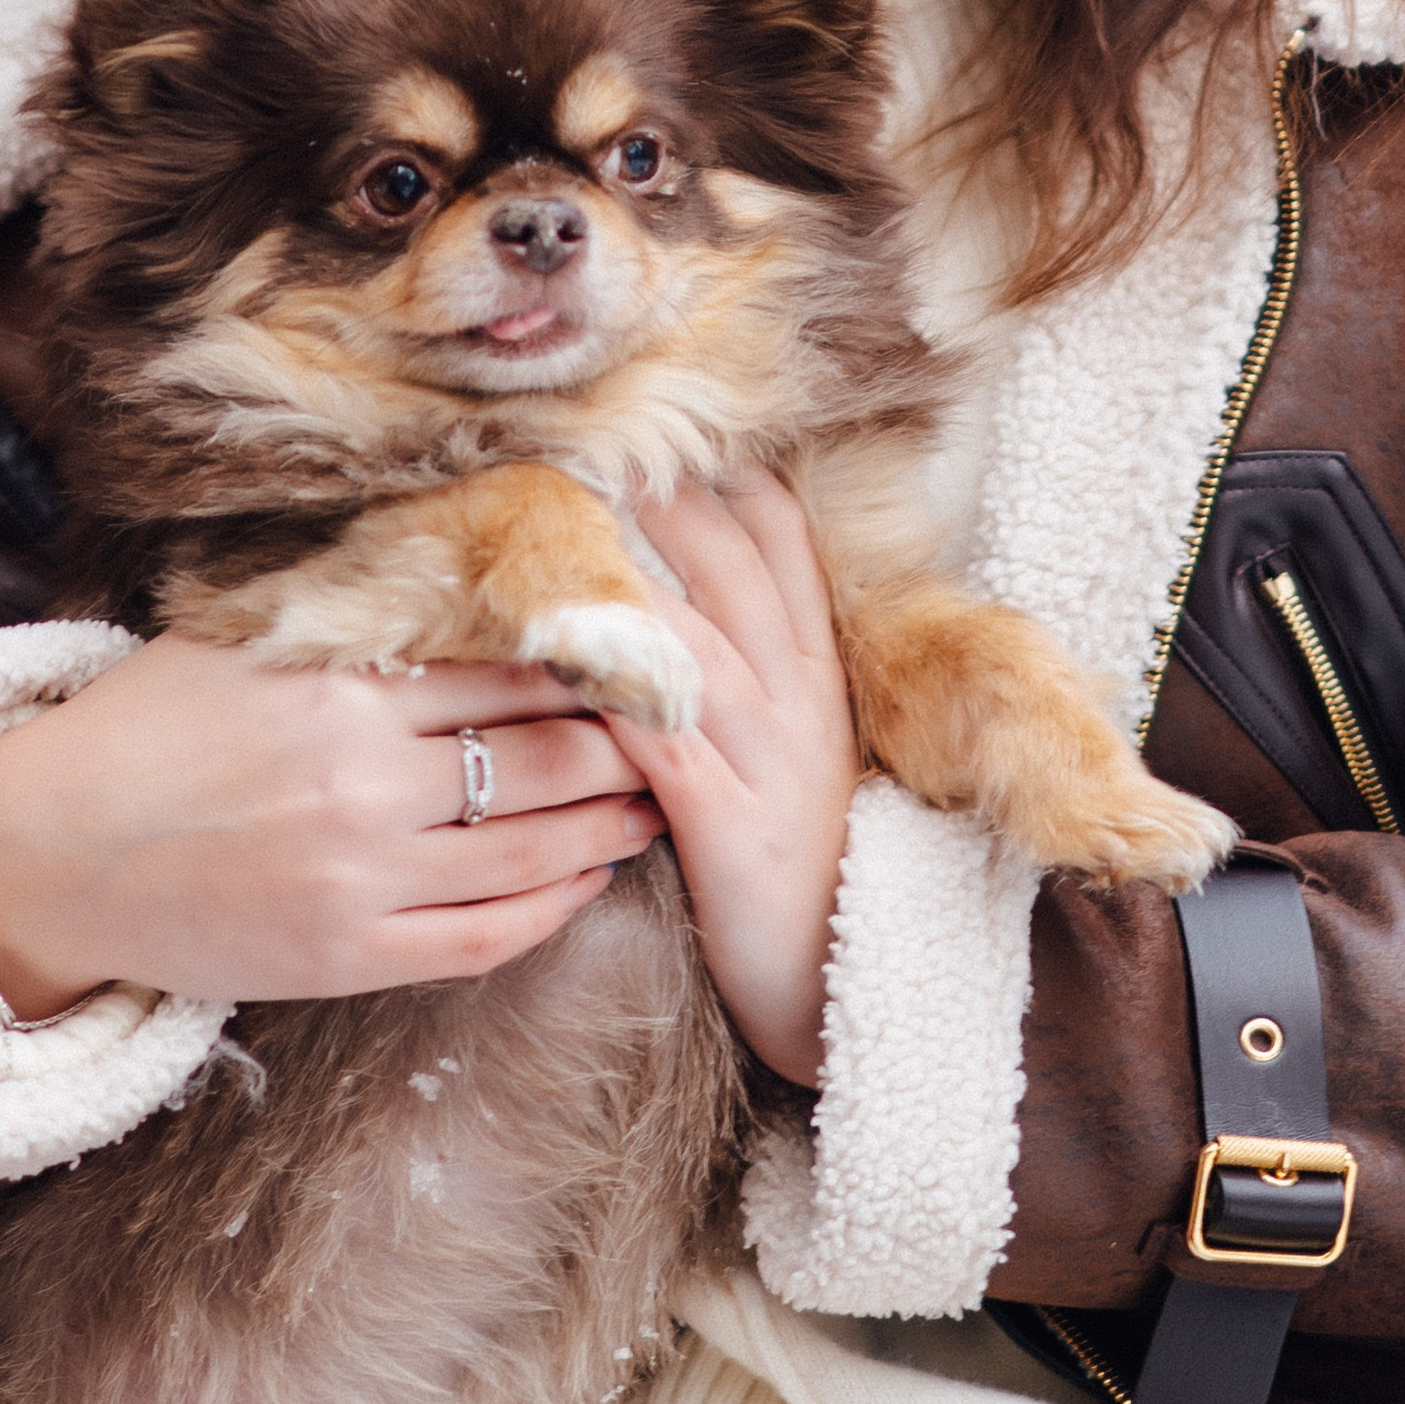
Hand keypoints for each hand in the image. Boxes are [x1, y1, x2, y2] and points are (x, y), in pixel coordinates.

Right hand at [0, 636, 663, 1016]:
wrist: (51, 854)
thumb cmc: (152, 726)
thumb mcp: (245, 636)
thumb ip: (355, 603)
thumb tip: (473, 551)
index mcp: (341, 685)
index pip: (508, 661)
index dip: (591, 653)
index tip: (649, 641)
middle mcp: (361, 781)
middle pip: (543, 754)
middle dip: (627, 737)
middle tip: (683, 719)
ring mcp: (359, 878)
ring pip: (532, 849)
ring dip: (612, 821)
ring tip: (658, 796)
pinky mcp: (349, 957)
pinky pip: (486, 936)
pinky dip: (553, 906)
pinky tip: (590, 875)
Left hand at [610, 473, 860, 1085]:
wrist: (844, 987)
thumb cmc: (800, 861)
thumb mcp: (794, 746)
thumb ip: (751, 665)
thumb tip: (682, 582)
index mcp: (816, 672)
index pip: (780, 540)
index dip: (724, 471)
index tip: (666, 416)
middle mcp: (800, 698)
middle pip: (731, 565)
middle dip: (663, 491)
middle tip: (596, 429)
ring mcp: (770, 758)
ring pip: (695, 636)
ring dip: (626, 569)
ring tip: (559, 508)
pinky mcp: (729, 824)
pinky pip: (663, 739)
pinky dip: (611, 687)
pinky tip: (562, 645)